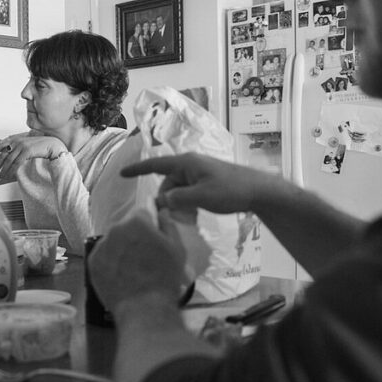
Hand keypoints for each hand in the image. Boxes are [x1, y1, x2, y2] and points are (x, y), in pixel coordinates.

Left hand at [0, 135, 66, 179]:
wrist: (52, 145)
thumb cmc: (39, 147)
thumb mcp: (25, 146)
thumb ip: (16, 150)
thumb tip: (8, 160)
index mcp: (14, 139)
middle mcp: (16, 141)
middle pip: (2, 154)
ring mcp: (22, 145)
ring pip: (9, 160)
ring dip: (3, 170)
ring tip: (0, 176)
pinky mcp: (27, 150)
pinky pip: (16, 163)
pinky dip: (11, 170)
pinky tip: (8, 175)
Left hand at [88, 212, 187, 312]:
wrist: (144, 308)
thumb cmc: (165, 277)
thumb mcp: (177, 248)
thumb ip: (168, 225)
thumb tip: (162, 212)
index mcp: (136, 222)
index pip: (142, 213)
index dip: (149, 225)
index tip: (154, 238)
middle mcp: (114, 230)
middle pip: (126, 228)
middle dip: (134, 237)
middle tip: (145, 257)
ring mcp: (101, 247)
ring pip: (113, 242)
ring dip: (121, 250)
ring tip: (133, 270)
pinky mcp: (92, 263)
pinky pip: (104, 257)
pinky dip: (111, 263)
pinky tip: (122, 276)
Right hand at [122, 153, 279, 214]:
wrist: (259, 191)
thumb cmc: (230, 190)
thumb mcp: (200, 197)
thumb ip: (177, 199)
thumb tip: (163, 200)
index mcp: (186, 163)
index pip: (155, 165)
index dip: (137, 170)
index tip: (121, 174)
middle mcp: (190, 165)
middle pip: (167, 183)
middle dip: (166, 199)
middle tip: (171, 217)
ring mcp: (199, 173)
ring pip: (178, 190)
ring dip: (178, 204)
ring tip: (188, 218)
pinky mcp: (207, 182)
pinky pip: (188, 192)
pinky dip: (187, 203)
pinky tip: (195, 214)